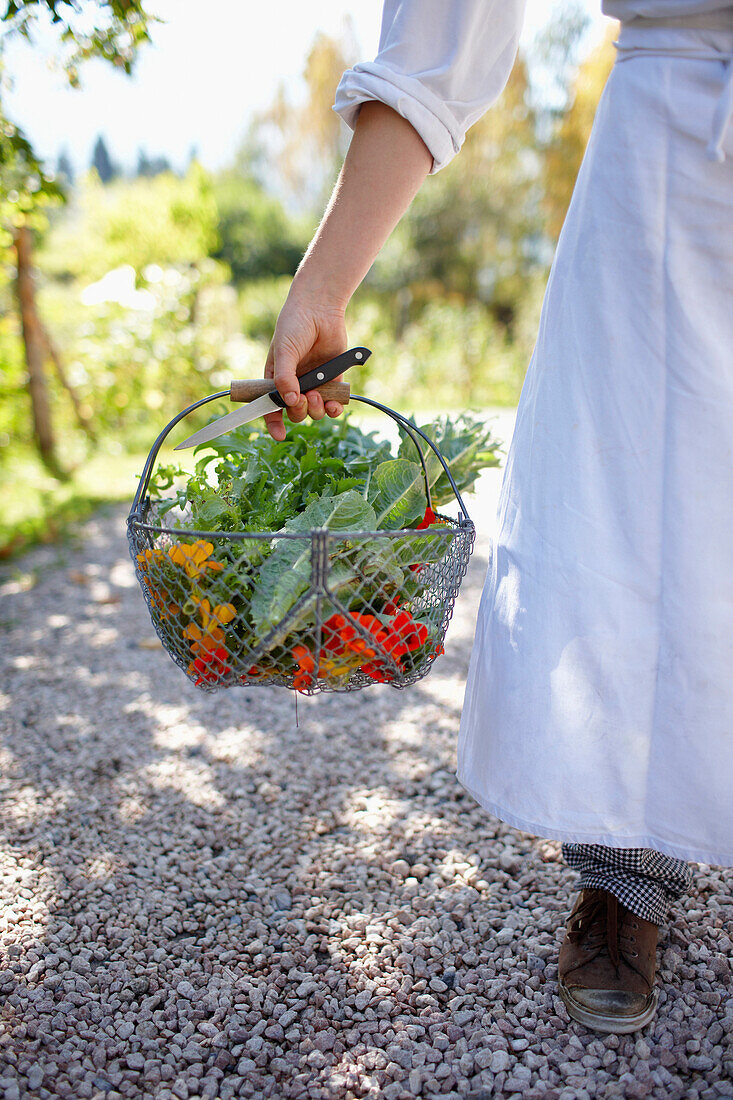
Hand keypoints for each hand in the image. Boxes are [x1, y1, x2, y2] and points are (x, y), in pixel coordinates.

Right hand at [263, 288, 348, 441]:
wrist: (320, 309)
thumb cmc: (294, 326)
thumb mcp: (284, 351)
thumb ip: (285, 377)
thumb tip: (290, 402)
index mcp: (276, 379)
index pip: (271, 407)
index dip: (273, 423)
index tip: (279, 435)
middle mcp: (294, 385)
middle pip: (295, 413)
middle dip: (299, 411)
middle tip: (304, 398)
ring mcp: (314, 384)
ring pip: (315, 412)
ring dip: (316, 409)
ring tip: (318, 394)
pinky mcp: (333, 381)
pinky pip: (333, 403)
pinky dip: (334, 408)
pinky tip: (334, 405)